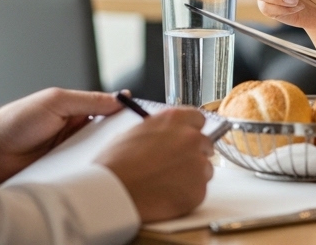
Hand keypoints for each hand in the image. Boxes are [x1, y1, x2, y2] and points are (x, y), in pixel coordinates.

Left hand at [0, 88, 123, 182]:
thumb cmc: (17, 119)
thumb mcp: (56, 101)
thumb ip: (89, 100)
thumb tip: (120, 98)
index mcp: (77, 112)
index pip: (109, 113)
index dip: (125, 115)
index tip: (141, 120)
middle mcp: (75, 133)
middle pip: (107, 136)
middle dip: (116, 139)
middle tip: (127, 141)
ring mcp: (69, 154)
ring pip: (96, 155)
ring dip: (100, 156)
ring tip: (107, 156)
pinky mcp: (62, 172)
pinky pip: (81, 172)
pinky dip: (86, 171)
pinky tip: (90, 171)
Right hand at [96, 106, 213, 221]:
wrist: (110, 193)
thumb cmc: (115, 164)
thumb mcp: (134, 132)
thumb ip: (158, 131)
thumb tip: (164, 136)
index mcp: (175, 119)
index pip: (198, 119)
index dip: (190, 131)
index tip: (185, 139)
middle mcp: (191, 137)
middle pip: (204, 144)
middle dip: (193, 154)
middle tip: (174, 166)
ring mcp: (198, 164)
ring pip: (204, 169)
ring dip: (191, 176)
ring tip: (166, 184)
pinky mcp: (198, 190)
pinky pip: (198, 191)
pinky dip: (187, 195)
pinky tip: (167, 196)